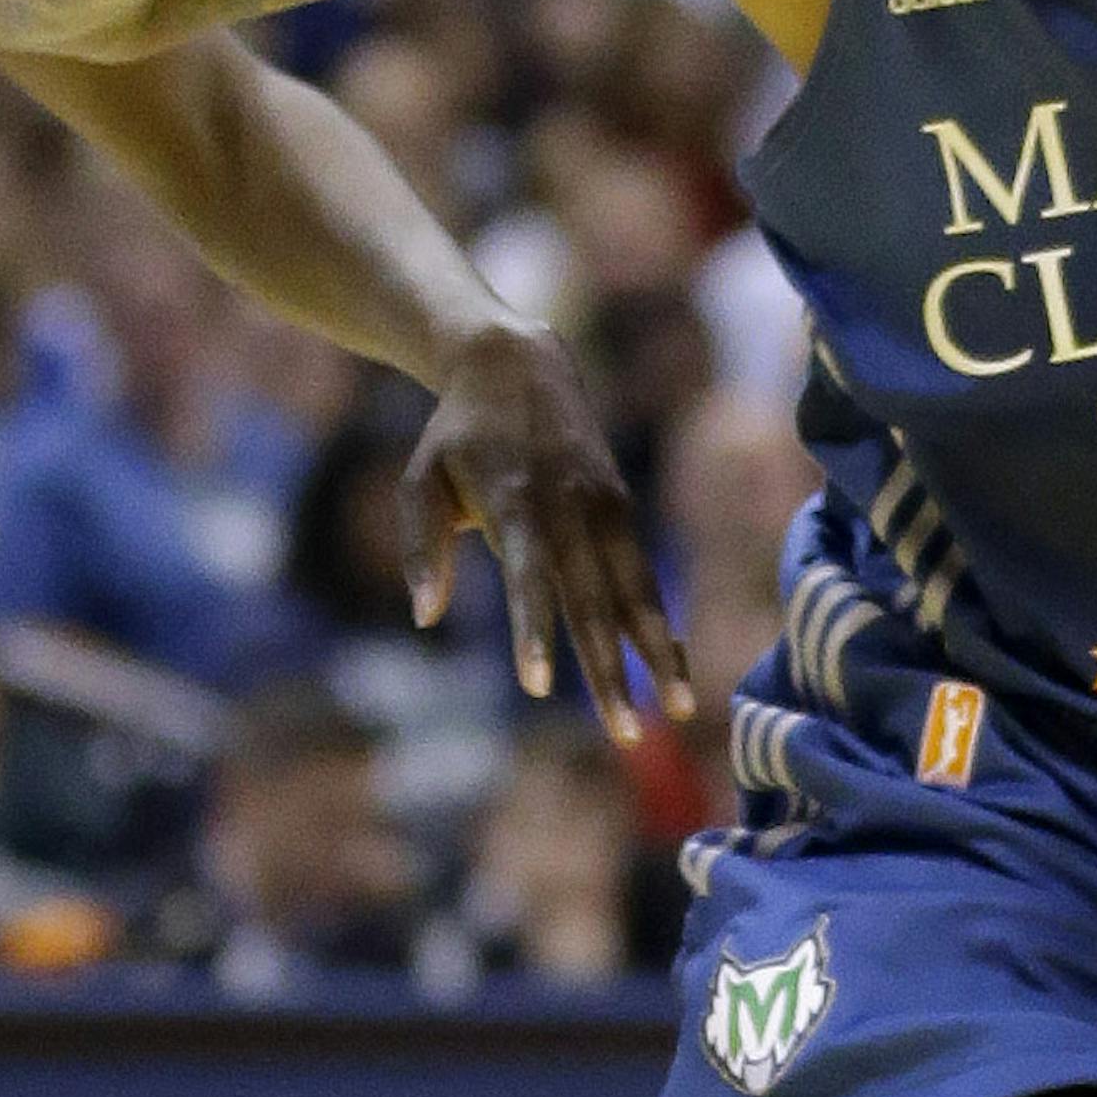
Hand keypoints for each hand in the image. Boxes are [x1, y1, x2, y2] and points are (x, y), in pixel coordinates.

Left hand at [398, 322, 690, 741]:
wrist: (519, 362)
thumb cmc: (458, 434)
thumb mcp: (420, 479)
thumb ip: (418, 547)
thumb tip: (424, 616)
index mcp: (514, 503)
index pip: (527, 579)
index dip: (533, 631)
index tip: (538, 686)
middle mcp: (569, 509)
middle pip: (594, 602)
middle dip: (611, 671)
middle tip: (625, 735)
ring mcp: (605, 508)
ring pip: (637, 593)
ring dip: (658, 656)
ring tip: (678, 712)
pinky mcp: (624, 509)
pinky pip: (645, 578)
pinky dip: (661, 624)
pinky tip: (675, 670)